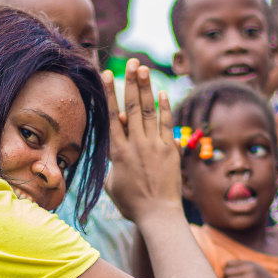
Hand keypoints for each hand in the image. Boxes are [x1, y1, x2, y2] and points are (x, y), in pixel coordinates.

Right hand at [104, 59, 180, 224]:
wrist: (159, 214)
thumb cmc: (132, 204)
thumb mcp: (113, 184)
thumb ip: (112, 165)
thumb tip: (114, 152)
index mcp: (118, 152)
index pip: (112, 116)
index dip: (110, 93)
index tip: (106, 74)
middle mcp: (136, 144)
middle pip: (132, 107)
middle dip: (131, 82)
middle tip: (131, 62)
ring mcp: (155, 145)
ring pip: (148, 111)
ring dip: (146, 88)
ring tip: (143, 69)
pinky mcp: (170, 150)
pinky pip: (167, 124)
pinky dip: (165, 108)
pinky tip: (162, 92)